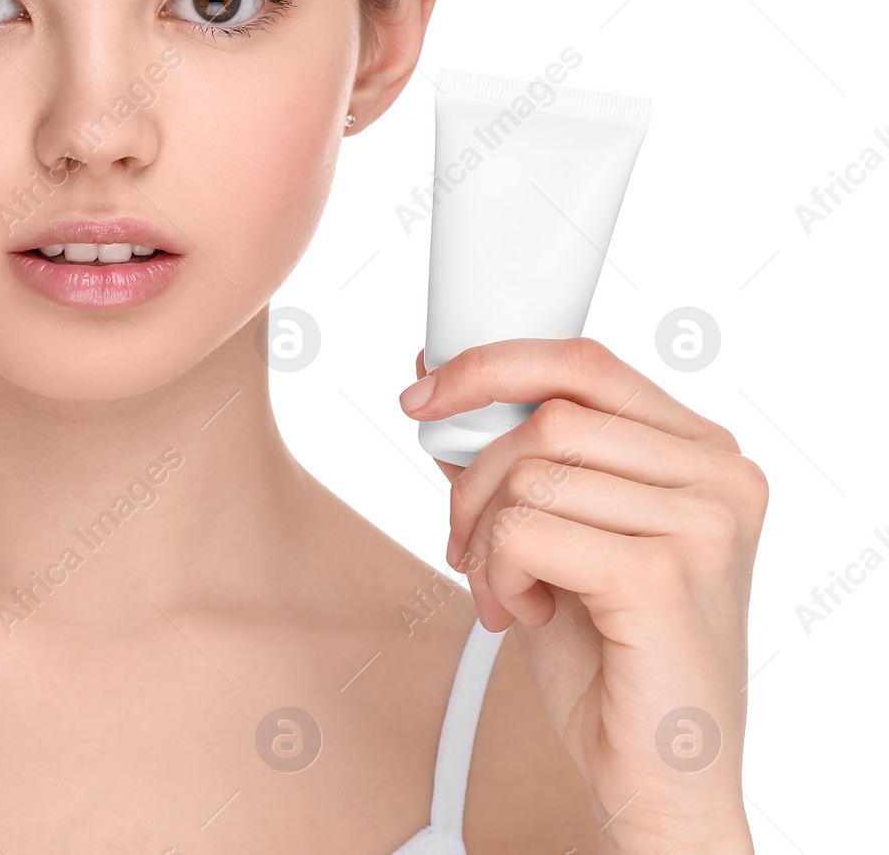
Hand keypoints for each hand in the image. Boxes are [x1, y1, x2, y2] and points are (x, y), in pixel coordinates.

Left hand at [400, 338, 766, 852]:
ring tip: (504, 591)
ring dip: (485, 538)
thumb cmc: (612, 659)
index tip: (422, 396)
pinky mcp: (664, 575)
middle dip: (475, 480)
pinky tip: (526, 612)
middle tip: (464, 545)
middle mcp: (719, 477)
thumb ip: (513, 455)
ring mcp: (701, 524)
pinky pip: (527, 531)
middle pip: (547, 418)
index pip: (584, 363)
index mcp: (703, 452)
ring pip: (531, 474)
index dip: (490, 367)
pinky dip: (498, 572)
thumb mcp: (557, 534)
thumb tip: (433, 370)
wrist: (657, 777)